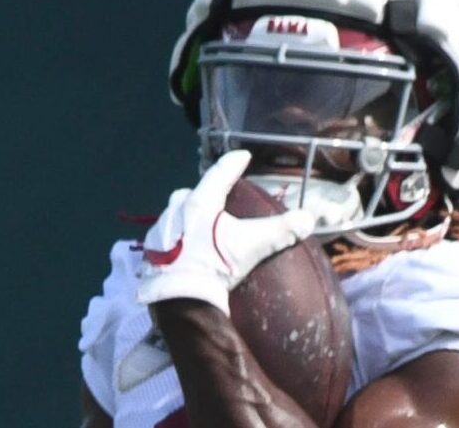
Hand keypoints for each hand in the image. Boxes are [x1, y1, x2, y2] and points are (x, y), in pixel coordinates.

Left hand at [136, 150, 314, 315]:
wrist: (179, 301)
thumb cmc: (215, 265)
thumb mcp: (252, 246)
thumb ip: (280, 231)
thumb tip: (308, 218)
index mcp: (199, 202)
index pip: (219, 174)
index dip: (234, 164)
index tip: (244, 156)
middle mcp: (175, 211)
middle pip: (192, 194)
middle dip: (205, 194)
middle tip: (219, 202)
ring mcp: (159, 233)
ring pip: (175, 216)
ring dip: (188, 219)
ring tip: (202, 230)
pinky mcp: (150, 255)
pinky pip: (167, 240)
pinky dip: (178, 241)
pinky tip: (186, 253)